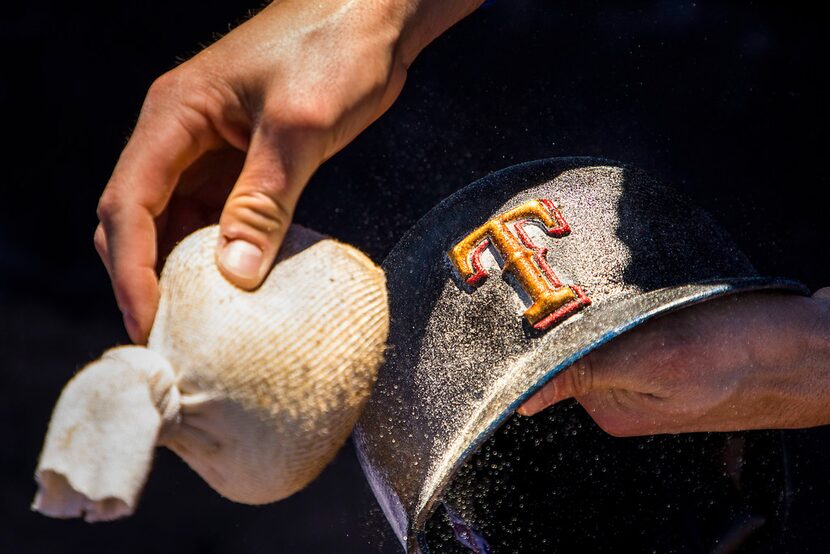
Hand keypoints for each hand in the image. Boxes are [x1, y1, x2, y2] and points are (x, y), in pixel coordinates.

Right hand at [95, 0, 482, 341]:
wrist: (373, 16)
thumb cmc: (335, 49)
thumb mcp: (298, 127)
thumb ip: (264, 201)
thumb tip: (233, 275)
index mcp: (174, 116)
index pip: (127, 204)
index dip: (131, 270)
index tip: (149, 323)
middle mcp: (179, 135)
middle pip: (136, 219)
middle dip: (145, 278)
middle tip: (168, 337)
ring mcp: (209, 149)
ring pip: (174, 223)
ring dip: (182, 272)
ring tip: (199, 324)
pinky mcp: (242, 161)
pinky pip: (216, 216)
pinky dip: (219, 254)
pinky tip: (236, 287)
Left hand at [518, 288, 829, 435]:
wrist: (822, 346)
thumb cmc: (748, 353)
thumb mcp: (659, 361)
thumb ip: (588, 373)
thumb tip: (521, 402)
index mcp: (613, 406)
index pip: (555, 362)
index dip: (547, 325)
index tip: (545, 289)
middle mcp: (628, 392)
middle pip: (580, 342)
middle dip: (582, 308)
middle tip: (595, 275)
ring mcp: (655, 371)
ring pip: (611, 326)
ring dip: (615, 300)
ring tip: (636, 279)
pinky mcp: (680, 350)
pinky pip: (644, 319)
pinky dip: (645, 299)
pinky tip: (660, 285)